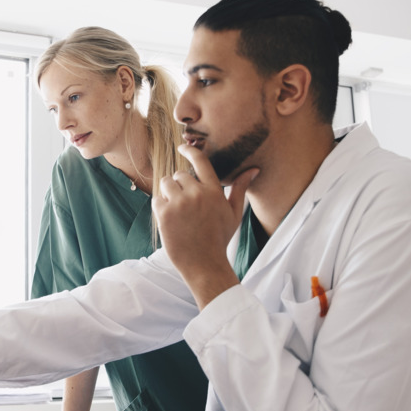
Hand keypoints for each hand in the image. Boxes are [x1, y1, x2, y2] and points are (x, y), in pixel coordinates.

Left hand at [152, 144, 257, 307]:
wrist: (204, 264)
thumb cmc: (219, 238)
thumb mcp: (233, 214)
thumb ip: (239, 189)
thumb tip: (253, 169)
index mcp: (214, 191)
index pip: (200, 161)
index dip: (190, 150)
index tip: (183, 146)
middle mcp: (197, 194)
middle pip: (179, 175)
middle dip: (180, 186)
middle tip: (187, 206)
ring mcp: (179, 203)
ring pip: (166, 184)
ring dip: (169, 194)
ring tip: (179, 212)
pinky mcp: (164, 214)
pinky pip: (157, 199)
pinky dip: (161, 207)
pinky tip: (172, 220)